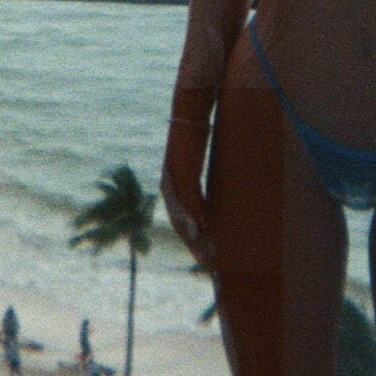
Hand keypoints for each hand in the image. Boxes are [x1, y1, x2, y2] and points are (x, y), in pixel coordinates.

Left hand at [160, 117, 213, 269]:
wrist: (187, 114)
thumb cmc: (192, 136)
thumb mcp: (192, 162)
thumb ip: (194, 178)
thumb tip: (204, 192)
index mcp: (170, 185)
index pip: (177, 217)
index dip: (188, 236)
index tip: (201, 252)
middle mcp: (169, 185)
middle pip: (178, 221)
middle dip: (192, 242)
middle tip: (205, 260)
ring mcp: (176, 179)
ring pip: (184, 213)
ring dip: (195, 232)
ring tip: (207, 249)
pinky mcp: (185, 170)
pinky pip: (191, 197)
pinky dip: (198, 213)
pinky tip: (206, 226)